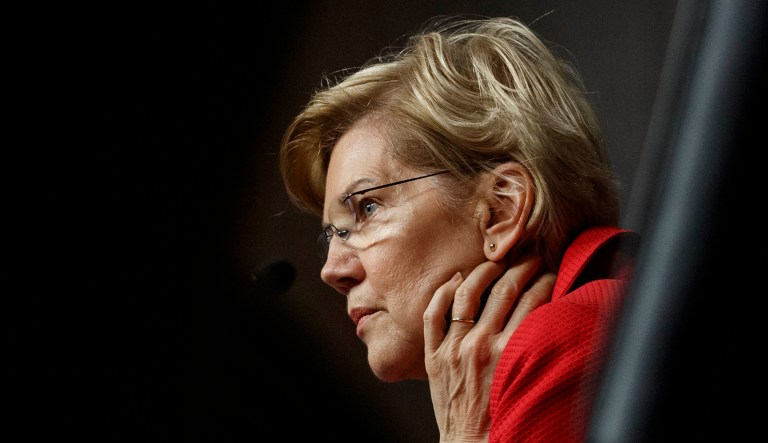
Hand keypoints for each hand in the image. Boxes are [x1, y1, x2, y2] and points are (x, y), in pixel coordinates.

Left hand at [423, 254, 554, 441]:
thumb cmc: (504, 416)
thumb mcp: (528, 380)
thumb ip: (535, 347)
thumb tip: (550, 313)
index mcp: (509, 352)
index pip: (532, 301)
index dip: (545, 280)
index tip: (551, 271)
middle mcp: (480, 345)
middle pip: (504, 290)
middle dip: (522, 268)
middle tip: (531, 258)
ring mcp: (453, 348)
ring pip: (468, 293)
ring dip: (485, 271)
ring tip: (497, 262)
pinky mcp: (433, 355)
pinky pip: (433, 314)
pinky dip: (442, 292)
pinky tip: (455, 279)